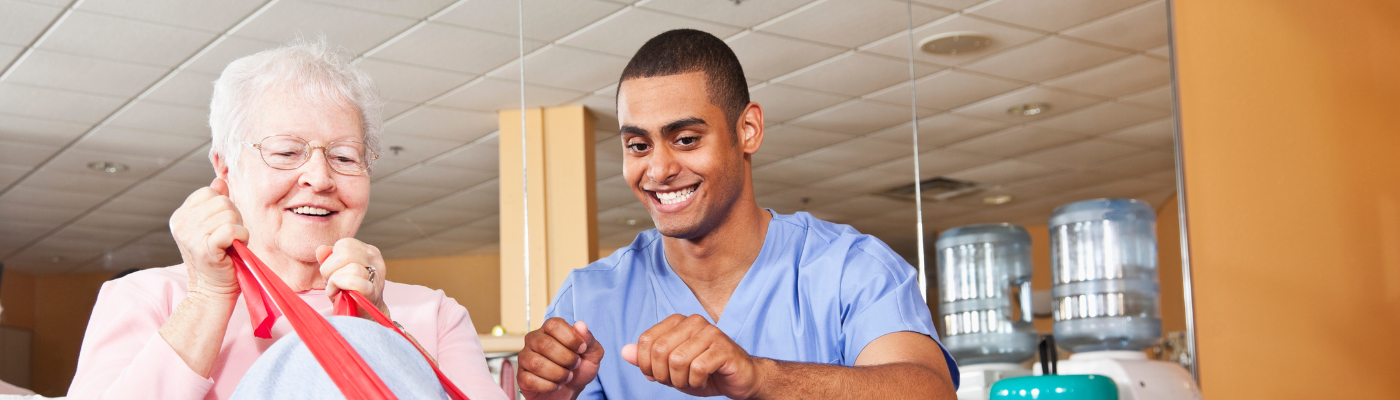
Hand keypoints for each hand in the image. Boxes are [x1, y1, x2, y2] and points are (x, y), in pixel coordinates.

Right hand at [169, 178, 247, 299]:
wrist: (212, 291)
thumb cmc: (218, 259)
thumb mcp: (212, 227)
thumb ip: (214, 203)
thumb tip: (220, 181)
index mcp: (180, 216)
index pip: (210, 192)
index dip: (224, 208)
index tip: (221, 227)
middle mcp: (181, 223)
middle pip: (222, 201)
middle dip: (234, 218)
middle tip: (228, 239)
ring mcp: (190, 235)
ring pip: (229, 214)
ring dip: (238, 230)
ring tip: (230, 245)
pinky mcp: (204, 247)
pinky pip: (232, 229)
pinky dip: (241, 237)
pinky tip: (235, 248)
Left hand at [316, 238, 387, 318]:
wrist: (365, 315)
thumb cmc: (350, 292)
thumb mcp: (337, 271)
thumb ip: (329, 258)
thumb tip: (321, 250)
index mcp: (367, 251)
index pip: (345, 244)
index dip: (332, 257)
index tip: (331, 271)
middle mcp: (374, 260)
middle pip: (346, 252)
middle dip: (330, 267)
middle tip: (329, 280)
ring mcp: (376, 276)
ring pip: (351, 267)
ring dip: (335, 280)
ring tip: (334, 288)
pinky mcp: (373, 292)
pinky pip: (354, 282)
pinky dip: (341, 285)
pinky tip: (336, 292)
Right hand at [518, 318, 604, 399]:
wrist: (571, 391)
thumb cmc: (579, 369)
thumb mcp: (591, 354)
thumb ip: (589, 339)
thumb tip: (581, 325)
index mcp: (550, 329)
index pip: (554, 325)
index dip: (571, 338)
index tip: (582, 349)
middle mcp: (534, 340)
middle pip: (545, 344)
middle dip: (566, 358)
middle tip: (575, 365)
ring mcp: (525, 358)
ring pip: (536, 363)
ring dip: (558, 373)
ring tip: (566, 376)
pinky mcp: (522, 377)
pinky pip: (530, 380)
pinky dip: (549, 386)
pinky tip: (556, 385)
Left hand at [622, 314, 763, 398]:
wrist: (740, 379)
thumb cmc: (705, 372)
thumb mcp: (670, 369)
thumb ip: (647, 359)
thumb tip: (624, 352)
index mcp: (678, 322)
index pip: (646, 341)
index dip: (646, 365)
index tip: (658, 376)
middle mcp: (693, 321)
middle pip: (659, 351)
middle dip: (663, 375)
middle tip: (676, 381)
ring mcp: (710, 332)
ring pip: (677, 360)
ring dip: (680, 381)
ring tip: (691, 381)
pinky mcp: (723, 348)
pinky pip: (697, 369)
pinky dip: (696, 382)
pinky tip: (704, 380)